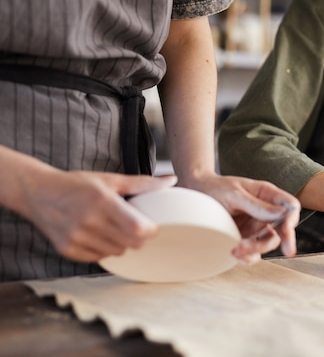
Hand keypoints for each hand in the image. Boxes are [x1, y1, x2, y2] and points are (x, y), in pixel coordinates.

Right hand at [21, 170, 177, 262]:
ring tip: (116, 230)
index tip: (152, 225)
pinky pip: (98, 258)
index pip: (137, 228)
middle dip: (139, 237)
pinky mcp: (67, 249)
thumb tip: (171, 180)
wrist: (37, 192)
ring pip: (116, 252)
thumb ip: (142, 183)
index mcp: (102, 201)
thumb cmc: (78, 184)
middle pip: (130, 243)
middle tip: (136, 227)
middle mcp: (88, 221)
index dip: (150, 229)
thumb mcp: (110, 180)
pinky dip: (104, 250)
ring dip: (122, 244)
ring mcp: (76, 237)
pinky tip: (100, 236)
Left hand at [183, 175, 299, 262]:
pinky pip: (253, 252)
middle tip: (264, 249)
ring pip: (267, 243)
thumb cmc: (215, 187)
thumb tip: (282, 213)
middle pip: (281, 229)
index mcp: (267, 195)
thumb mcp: (235, 193)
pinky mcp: (245, 238)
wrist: (195, 192)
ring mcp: (255, 226)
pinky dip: (247, 256)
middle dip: (274, 241)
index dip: (292, 219)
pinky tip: (234, 252)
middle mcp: (265, 211)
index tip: (286, 230)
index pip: (290, 206)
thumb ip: (257, 205)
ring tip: (237, 249)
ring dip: (256, 249)